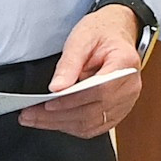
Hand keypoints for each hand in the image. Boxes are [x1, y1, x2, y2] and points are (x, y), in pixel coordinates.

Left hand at [17, 5, 142, 137]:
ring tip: (35, 119)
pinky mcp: (117, 112)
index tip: (48, 104)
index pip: (100, 90)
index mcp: (125, 63)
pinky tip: (52, 121)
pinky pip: (94, 126)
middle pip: (94, 111)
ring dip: (61, 124)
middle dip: (58, 117)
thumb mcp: (82, 38)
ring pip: (92, 124)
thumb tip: (56, 88)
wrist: (116, 34)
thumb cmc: (101, 33)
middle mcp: (130, 87)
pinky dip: (71, 126)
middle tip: (30, 114)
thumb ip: (69, 63)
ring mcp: (126, 102)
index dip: (73, 101)